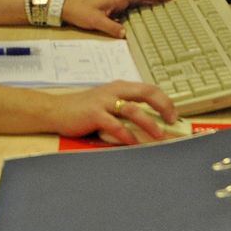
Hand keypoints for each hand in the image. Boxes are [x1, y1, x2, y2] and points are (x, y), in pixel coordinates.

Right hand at [49, 81, 177, 144]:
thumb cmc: (82, 109)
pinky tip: (133, 143)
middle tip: (172, 121)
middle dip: (163, 106)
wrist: (56, 110)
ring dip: (149, 123)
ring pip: (133, 110)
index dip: (165, 100)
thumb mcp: (107, 102)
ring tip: (158, 135)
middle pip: (146, 92)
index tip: (174, 114)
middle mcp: (114, 91)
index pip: (149, 88)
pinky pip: (115, 125)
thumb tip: (149, 121)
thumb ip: (125, 107)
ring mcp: (104, 101)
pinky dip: (127, 135)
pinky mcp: (94, 114)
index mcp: (119, 87)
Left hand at [61, 0, 169, 36]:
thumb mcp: (95, 20)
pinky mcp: (112, 9)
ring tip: (163, 5)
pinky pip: (130, 7)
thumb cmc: (80, 11)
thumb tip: (125, 34)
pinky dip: (140, 8)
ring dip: (149, 1)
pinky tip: (145, 14)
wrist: (67, 8)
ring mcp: (116, 3)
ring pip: (136, 1)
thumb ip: (110, 27)